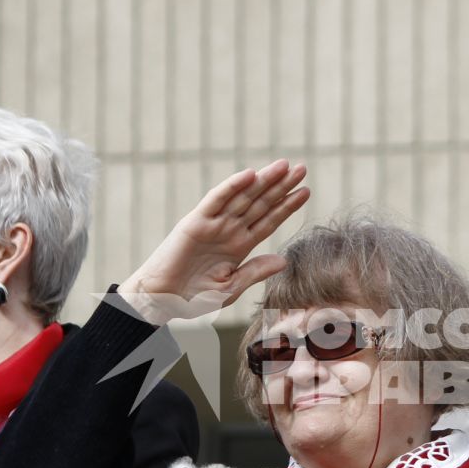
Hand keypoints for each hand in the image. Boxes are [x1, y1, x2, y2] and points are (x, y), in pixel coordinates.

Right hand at [118, 160, 310, 323]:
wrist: (163, 301)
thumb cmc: (194, 298)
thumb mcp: (231, 287)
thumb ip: (255, 271)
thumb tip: (283, 260)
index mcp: (240, 245)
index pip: (269, 220)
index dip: (287, 206)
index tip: (306, 191)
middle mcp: (229, 230)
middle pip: (260, 203)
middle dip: (281, 186)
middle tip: (301, 168)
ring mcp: (213, 224)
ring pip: (243, 197)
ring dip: (263, 181)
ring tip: (284, 166)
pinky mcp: (195, 222)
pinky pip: (216, 200)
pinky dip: (232, 186)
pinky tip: (250, 175)